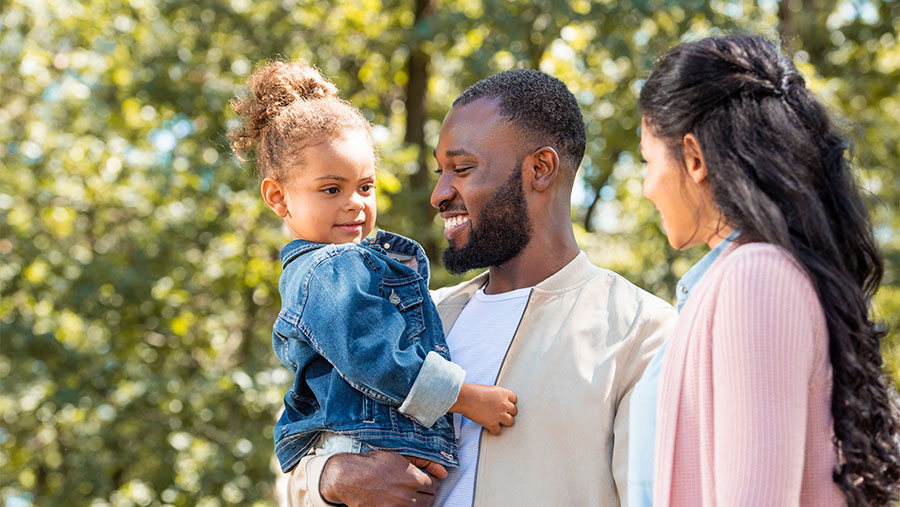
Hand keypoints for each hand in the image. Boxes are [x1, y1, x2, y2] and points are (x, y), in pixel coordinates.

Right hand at [319, 451, 444, 506]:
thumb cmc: (375, 464)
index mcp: (415, 479)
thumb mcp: (402, 457)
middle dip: (424, 493)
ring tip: (405, 495)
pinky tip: (396, 501)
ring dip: (416, 502)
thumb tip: (444, 472)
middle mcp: (409, 496)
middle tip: (413, 489)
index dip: (429, 482)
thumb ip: (426, 463)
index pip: (435, 486)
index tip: (421, 481)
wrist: (350, 477)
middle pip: (430, 500)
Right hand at [451, 383, 517, 434]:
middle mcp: (504, 404)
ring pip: (510, 421)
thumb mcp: (489, 389)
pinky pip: (498, 431)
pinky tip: (489, 427)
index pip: (514, 399)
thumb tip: (497, 401)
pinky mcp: (492, 424)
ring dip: (504, 422)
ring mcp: (499, 414)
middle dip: (508, 412)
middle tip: (501, 413)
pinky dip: (493, 430)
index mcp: (503, 393)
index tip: (505, 405)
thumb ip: (497, 395)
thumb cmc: (473, 391)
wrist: (465, 397)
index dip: (509, 403)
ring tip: (497, 421)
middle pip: (514, 411)